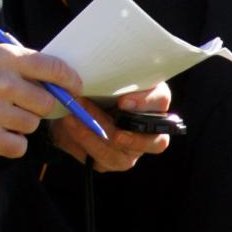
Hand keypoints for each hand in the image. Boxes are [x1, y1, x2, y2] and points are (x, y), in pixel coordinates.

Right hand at [0, 43, 81, 158]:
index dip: (69, 79)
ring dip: (24, 123)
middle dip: (40, 105)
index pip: (52, 68)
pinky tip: (0, 131)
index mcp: (6, 58)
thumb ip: (23, 64)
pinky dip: (14, 142)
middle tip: (26, 103)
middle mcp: (2, 83)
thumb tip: (60, 80)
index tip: (76, 86)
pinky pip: (18, 146)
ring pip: (32, 125)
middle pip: (45, 102)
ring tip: (4, 115)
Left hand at [48, 81, 171, 171]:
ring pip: (122, 152)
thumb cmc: (95, 82)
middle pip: (156, 141)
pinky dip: (84, 140)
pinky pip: (102, 159)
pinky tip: (71, 124)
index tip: (122, 102)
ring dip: (95, 133)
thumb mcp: (102, 72)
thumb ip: (107, 73)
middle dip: (131, 137)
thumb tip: (96, 71)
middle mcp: (148, 127)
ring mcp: (133, 148)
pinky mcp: (114, 159)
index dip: (145, 103)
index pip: (160, 100)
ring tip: (74, 116)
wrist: (72, 101)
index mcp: (152, 97)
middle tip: (107, 127)